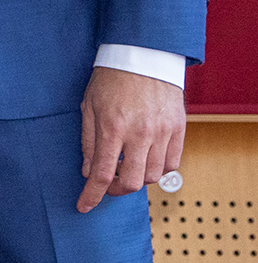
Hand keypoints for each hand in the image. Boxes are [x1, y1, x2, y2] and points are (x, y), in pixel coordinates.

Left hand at [77, 65, 184, 212]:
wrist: (143, 56)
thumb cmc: (110, 79)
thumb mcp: (88, 107)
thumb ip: (88, 142)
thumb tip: (88, 172)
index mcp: (112, 127)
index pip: (102, 174)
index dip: (92, 195)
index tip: (83, 206)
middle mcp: (140, 133)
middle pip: (133, 182)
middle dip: (116, 191)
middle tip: (107, 185)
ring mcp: (163, 132)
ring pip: (155, 176)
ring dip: (138, 179)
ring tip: (126, 168)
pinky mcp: (179, 128)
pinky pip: (173, 163)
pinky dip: (159, 169)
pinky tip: (146, 161)